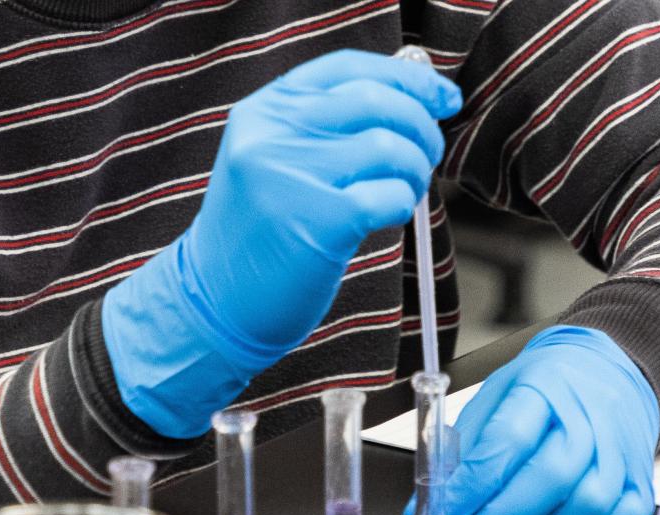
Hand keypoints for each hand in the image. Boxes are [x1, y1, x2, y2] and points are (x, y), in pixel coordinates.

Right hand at [102, 50, 461, 437]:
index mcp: (264, 111)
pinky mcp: (318, 222)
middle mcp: (272, 135)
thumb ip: (326, 125)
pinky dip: (403, 204)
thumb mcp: (274, 160)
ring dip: (415, 169)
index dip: (407, 77)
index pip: (348, 68)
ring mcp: (292, 177)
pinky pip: (390, 195)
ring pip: (390, 146)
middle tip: (426, 154)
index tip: (442, 97)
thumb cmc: (259, 235)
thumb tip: (414, 95)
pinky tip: (387, 216)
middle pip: (376, 100)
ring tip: (404, 189)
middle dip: (421, 127)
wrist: (216, 301)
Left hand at [408, 326, 659, 514]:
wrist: (605, 373)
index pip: (507, 441)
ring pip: (586, 508)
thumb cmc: (543, 390)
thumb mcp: (493, 399)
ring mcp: (621, 449)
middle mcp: (589, 416)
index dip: (472, 486)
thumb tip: (424, 508)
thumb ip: (460, 453)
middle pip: (549, 478)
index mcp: (543, 386)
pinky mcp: (641, 479)